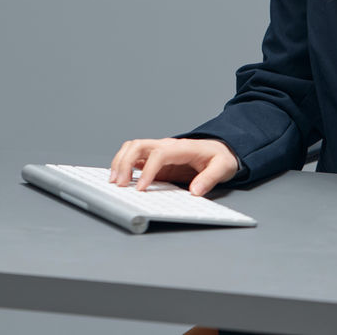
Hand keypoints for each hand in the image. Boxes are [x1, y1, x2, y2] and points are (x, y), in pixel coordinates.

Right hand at [108, 137, 238, 195]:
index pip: (159, 154)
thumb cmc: (220, 157)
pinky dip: (123, 164)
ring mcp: (160, 150)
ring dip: (120, 161)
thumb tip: (195, 191)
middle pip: (138, 146)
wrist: (221, 149)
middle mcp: (167, 146)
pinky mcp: (156, 158)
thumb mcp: (223, 167)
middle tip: (119, 184)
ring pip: (132, 148)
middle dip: (125, 163)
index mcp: (182, 148)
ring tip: (113, 181)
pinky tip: (119, 178)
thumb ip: (209, 179)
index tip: (141, 187)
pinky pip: (135, 157)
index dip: (147, 170)